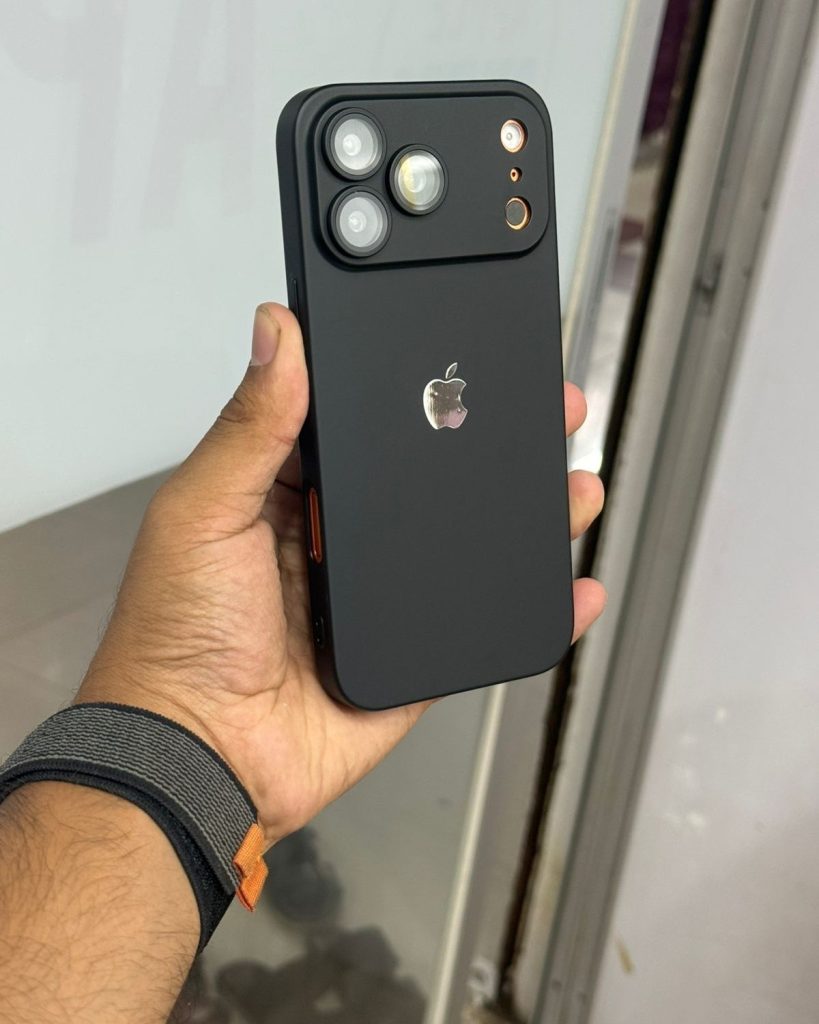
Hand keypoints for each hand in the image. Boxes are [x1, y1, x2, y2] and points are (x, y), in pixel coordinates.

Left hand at [77, 304, 605, 845]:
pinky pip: (476, 624)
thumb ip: (249, 426)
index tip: (463, 359)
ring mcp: (378, 603)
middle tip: (543, 411)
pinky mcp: (409, 658)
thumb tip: (276, 330)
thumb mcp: (204, 511)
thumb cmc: (176, 638)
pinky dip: (528, 606)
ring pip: (462, 546)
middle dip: (487, 447)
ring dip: (520, 515)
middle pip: (426, 483)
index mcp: (288, 498)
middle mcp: (338, 544)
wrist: (202, 758)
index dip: (415, 393)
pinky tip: (569, 584)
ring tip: (571, 482)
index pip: (364, 427)